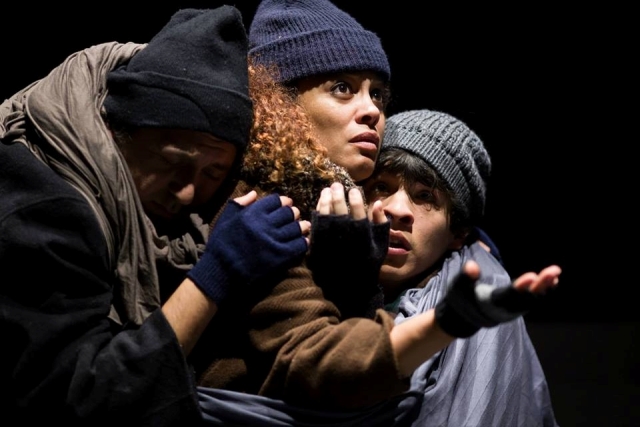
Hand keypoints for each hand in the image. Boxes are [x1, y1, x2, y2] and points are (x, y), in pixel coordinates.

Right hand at [187, 191, 309, 303]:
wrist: (222, 274)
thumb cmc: (221, 247)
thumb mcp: (224, 221)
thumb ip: (238, 204)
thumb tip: (254, 192)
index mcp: (251, 214)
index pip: (275, 200)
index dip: (282, 201)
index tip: (285, 204)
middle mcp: (264, 225)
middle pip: (288, 212)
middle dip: (293, 212)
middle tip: (294, 216)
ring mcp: (274, 241)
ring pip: (297, 227)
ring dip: (301, 226)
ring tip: (303, 227)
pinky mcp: (281, 257)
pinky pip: (300, 245)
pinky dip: (303, 241)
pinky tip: (302, 241)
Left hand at [307, 182, 388, 317]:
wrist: (349, 288)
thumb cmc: (368, 265)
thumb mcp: (380, 246)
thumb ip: (381, 224)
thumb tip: (378, 202)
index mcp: (363, 236)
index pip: (358, 210)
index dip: (356, 197)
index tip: (354, 190)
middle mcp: (346, 237)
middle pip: (340, 210)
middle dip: (338, 194)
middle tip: (336, 184)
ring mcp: (330, 242)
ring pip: (326, 215)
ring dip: (325, 200)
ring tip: (326, 190)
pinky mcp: (318, 247)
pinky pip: (316, 225)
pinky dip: (317, 213)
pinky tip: (319, 205)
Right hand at [435, 261, 560, 336]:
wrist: (462, 317)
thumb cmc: (459, 299)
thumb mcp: (457, 287)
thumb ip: (466, 277)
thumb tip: (472, 266)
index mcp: (490, 305)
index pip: (508, 297)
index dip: (520, 288)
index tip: (532, 276)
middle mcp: (504, 311)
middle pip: (525, 300)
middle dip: (540, 286)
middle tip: (554, 271)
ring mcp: (512, 311)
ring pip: (531, 301)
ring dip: (544, 287)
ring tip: (555, 273)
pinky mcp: (515, 308)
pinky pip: (531, 301)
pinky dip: (542, 291)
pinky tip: (553, 280)